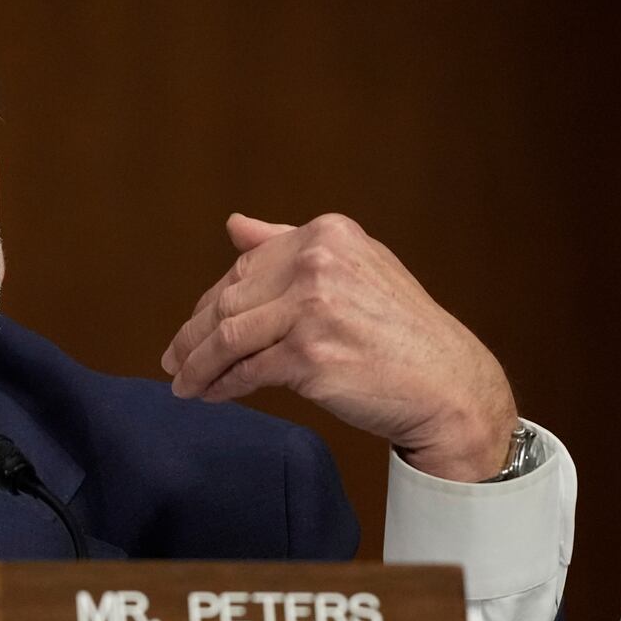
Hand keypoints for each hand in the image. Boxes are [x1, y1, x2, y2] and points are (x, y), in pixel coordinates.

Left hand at [160, 213, 517, 481]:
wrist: (448, 385)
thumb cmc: (400, 333)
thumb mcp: (354, 269)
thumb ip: (289, 245)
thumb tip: (234, 225)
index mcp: (327, 234)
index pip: (245, 266)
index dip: (210, 302)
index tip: (192, 328)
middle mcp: (318, 262)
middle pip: (229, 299)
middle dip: (192, 335)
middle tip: (172, 360)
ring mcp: (313, 308)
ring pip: (228, 336)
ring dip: (197, 365)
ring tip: (183, 384)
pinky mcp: (309, 354)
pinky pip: (246, 371)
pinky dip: (222, 385)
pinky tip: (212, 395)